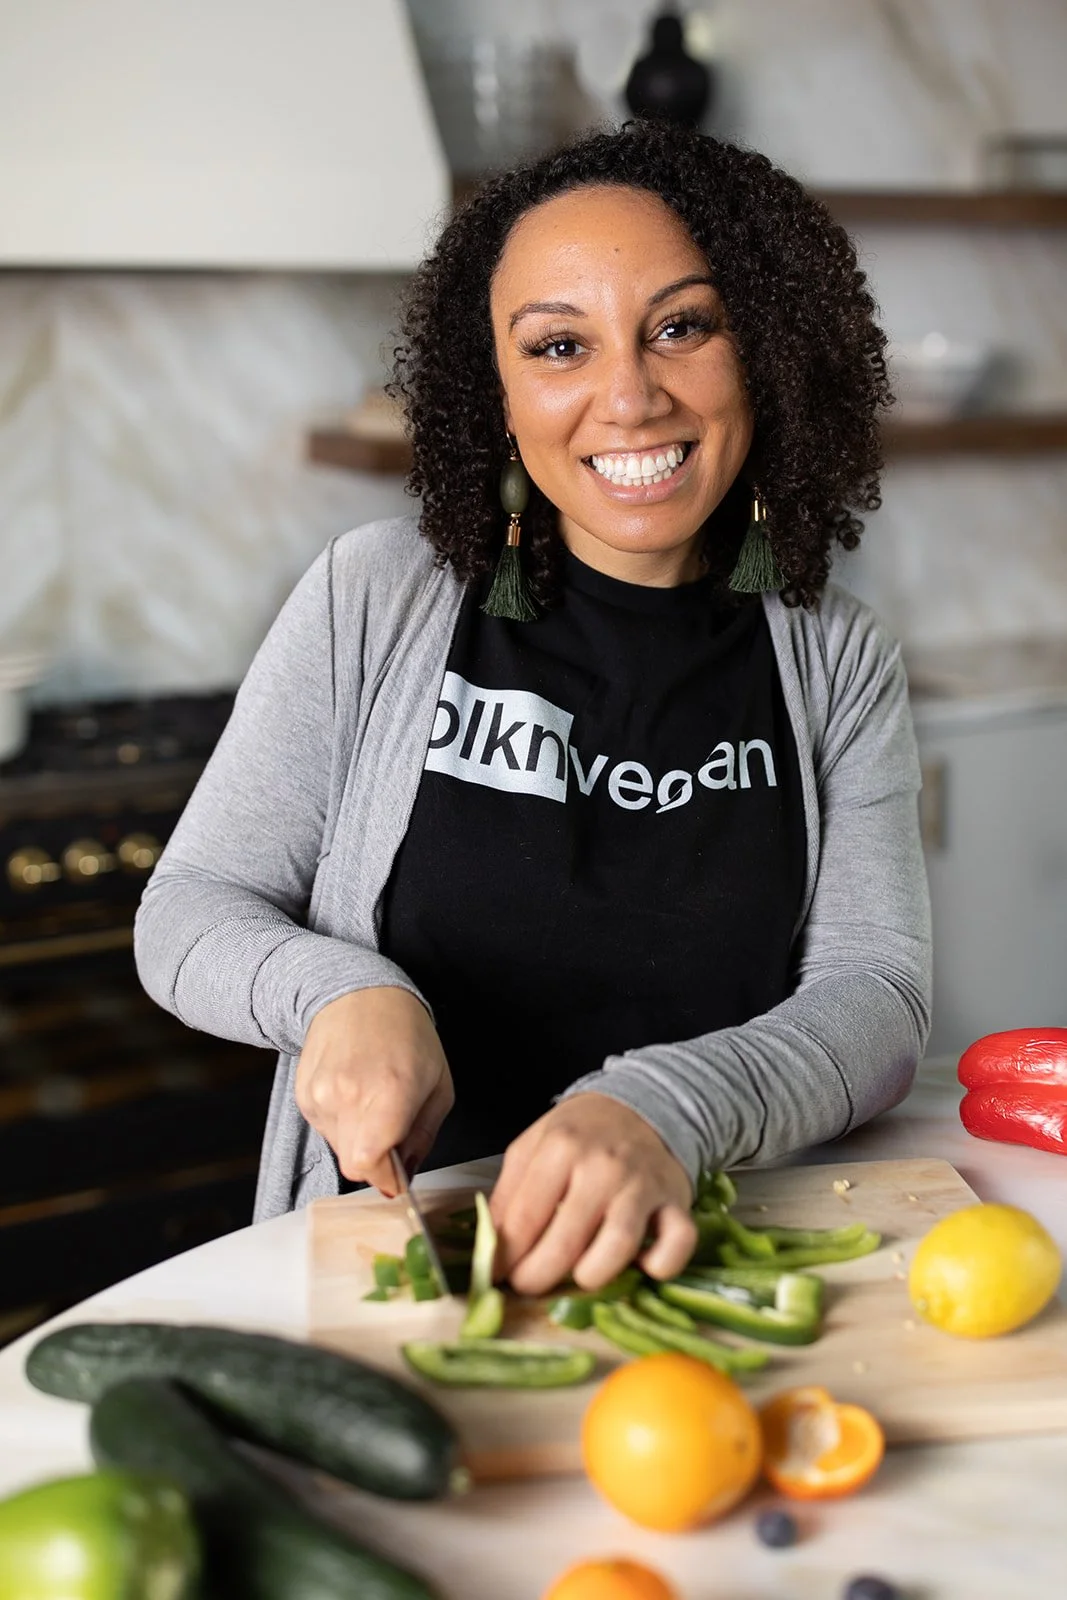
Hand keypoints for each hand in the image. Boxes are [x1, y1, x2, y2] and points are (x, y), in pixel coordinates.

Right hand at [295, 987, 453, 1193]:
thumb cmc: (407, 1035)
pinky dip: (342, 1122)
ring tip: (372, 1101)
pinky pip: (324, 1130)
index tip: (398, 1175)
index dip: (386, 1178)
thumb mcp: (438, 1085)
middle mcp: (349, 1095)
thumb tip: (405, 1174)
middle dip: (376, 1160)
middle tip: (392, 1132)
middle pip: (354, 1165)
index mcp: (390, 1092)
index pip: (369, 1165)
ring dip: (359, 1138)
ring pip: (339, 1149)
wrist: (359, 995)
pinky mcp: (304, 1095)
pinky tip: (353, 1092)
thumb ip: (423, 1137)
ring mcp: (321, 1095)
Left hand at [489, 1093, 696, 1294]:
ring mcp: (642, 1185)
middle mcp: (603, 1166)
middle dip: (538, 1277)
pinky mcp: (676, 1200)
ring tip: (576, 1277)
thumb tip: (492, 1250)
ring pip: (618, 1246)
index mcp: (561, 1148)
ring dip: (592, 1276)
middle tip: (528, 1286)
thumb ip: (509, 1194)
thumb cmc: (580, 1134)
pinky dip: (659, 1266)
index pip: (525, 1218)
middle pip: (566, 1241)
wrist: (641, 1105)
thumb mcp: (532, 1147)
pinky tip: (639, 1265)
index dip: (506, 1257)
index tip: (498, 1275)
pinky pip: (677, 1244)